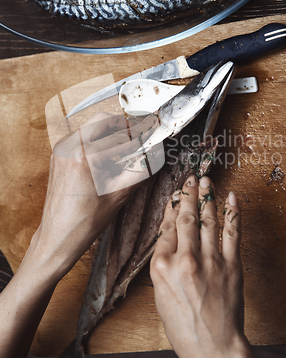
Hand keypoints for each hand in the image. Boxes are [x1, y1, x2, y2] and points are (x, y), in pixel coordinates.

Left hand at [32, 111, 162, 278]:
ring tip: (128, 145)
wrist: (58, 237)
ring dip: (111, 131)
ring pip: (91, 126)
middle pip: (102, 120)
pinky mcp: (59, 155)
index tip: (154, 131)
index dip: (141, 134)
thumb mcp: (119, 194)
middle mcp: (68, 147)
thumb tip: (154, 153)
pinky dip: (98, 140)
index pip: (120, 136)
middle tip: (141, 132)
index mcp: (83, 156)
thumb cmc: (84, 222)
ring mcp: (61, 150)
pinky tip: (110, 155)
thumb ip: (140, 169)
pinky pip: (81, 138)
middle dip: (124, 125)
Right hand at [150, 175, 263, 357]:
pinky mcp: (231, 265)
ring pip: (208, 220)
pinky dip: (233, 212)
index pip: (167, 228)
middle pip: (186, 219)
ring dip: (208, 197)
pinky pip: (232, 232)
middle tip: (191, 179)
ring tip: (207, 181)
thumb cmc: (183, 325)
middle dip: (189, 195)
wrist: (212, 346)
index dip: (172, 208)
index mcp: (161, 267)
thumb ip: (163, 263)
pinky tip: (231, 197)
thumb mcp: (160, 294)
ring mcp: (210, 261)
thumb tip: (169, 237)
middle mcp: (184, 260)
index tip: (175, 195)